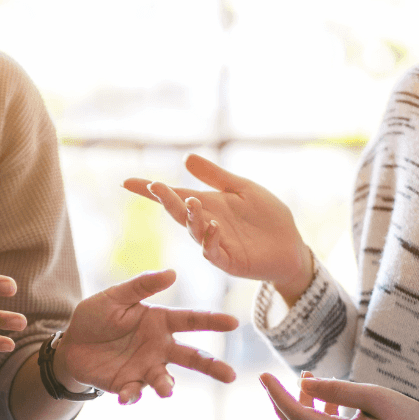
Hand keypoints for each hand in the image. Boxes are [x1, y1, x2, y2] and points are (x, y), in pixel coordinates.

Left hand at [55, 269, 238, 404]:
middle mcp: (160, 347)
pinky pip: (135, 392)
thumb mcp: (115, 296)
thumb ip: (141, 286)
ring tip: (166, 391)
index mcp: (160, 322)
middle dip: (212, 366)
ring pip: (166, 380)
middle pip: (192, 357)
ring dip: (167, 386)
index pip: (192, 320)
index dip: (213, 321)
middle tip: (231, 375)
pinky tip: (125, 396)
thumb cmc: (96, 316)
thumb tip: (172, 273)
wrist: (71, 344)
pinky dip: (132, 395)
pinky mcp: (129, 384)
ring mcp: (146, 368)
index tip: (233, 322)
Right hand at [123, 154, 313, 302]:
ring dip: (190, 218)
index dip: (150, 191)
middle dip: (166, 200)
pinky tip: (214, 226)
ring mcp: (215, 244)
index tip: (127, 182)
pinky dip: (211, 239)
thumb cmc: (267, 217)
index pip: (174, 197)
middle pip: (178, 212)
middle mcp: (205, 224)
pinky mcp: (229, 261)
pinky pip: (214, 252)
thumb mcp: (242, 189)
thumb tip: (186, 158)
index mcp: (206, 206)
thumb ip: (215, 176)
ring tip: (191, 201)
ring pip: (194, 232)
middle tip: (155, 186)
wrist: (291, 245)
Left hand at [260, 372, 418, 419]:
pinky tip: (325, 400)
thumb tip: (304, 383)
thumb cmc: (409, 417)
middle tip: (275, 378)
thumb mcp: (374, 396)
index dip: (277, 395)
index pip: (298, 416)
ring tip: (309, 380)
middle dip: (282, 401)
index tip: (263, 376)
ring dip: (302, 407)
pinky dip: (315, 419)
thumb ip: (338, 390)